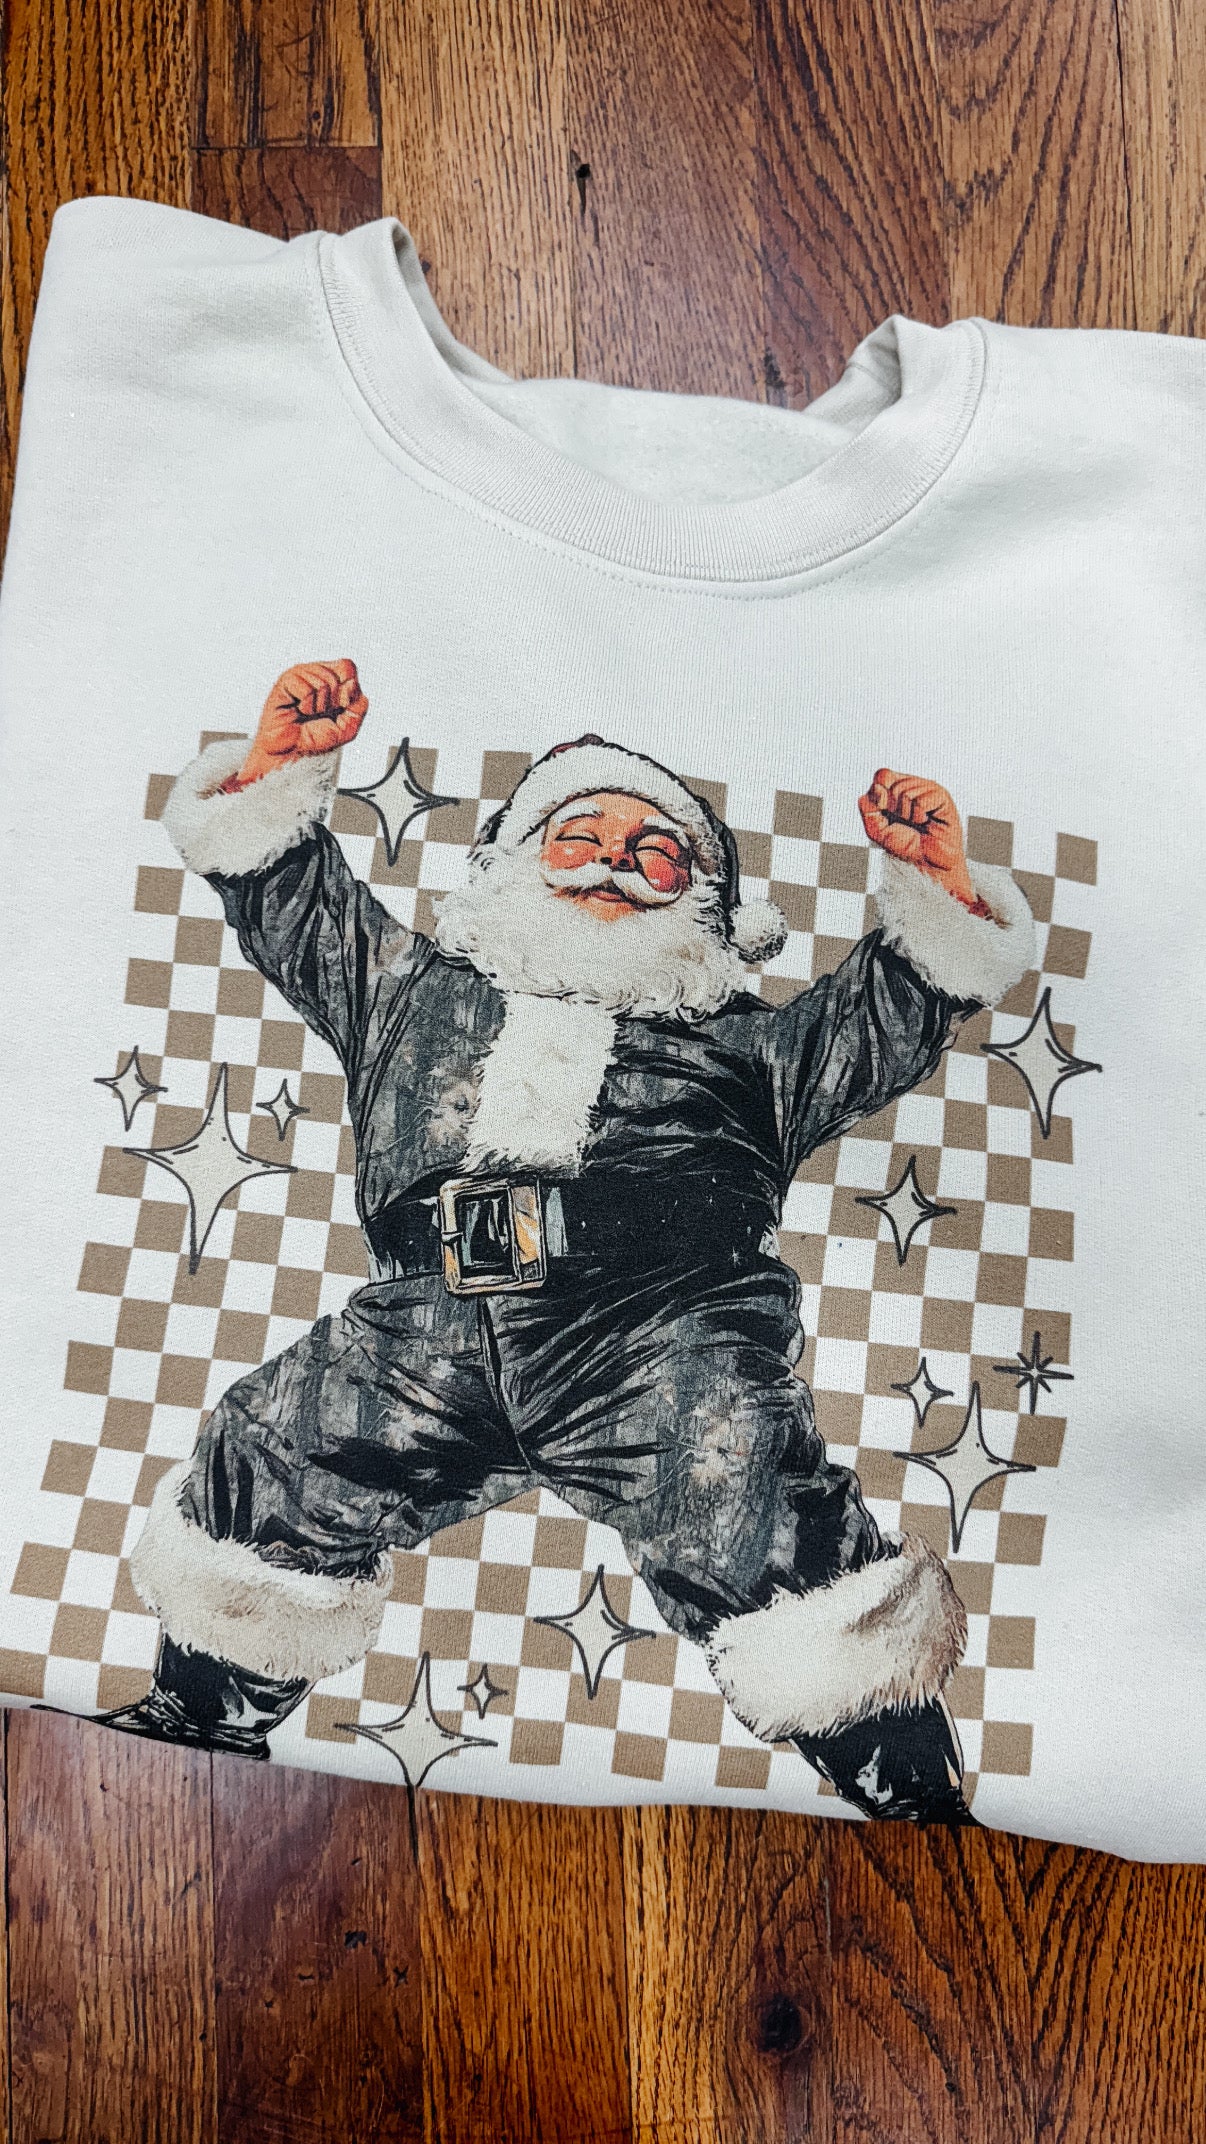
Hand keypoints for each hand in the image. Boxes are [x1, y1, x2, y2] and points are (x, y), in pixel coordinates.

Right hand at [226, 661, 367, 789]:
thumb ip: (359, 705)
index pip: (347, 667)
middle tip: (318, 714)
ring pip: (323, 682)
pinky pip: (307, 689)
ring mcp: (301, 674)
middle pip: (336, 676)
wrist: (292, 751)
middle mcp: (316, 672)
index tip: (340, 707)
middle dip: (332, 702)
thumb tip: (351, 683)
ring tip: (307, 713)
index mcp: (332, 678)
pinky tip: (297, 710)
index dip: (348, 689)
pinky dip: (305, 705)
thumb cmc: (316, 737)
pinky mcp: (286, 681)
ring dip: (318, 706)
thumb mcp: (348, 726)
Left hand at [859, 768, 985, 912]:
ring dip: (907, 814)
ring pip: (905, 792)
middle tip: (905, 822)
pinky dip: (920, 815)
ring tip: (917, 823)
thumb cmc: (905, 845)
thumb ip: (868, 808)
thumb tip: (876, 787)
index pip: (882, 775)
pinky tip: (927, 821)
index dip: (879, 791)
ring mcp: (927, 788)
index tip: (883, 810)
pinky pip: (920, 800)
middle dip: (893, 808)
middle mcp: (912, 785)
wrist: (927, 861)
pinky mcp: (941, 796)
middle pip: (892, 783)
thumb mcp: (876, 829)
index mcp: (895, 789)